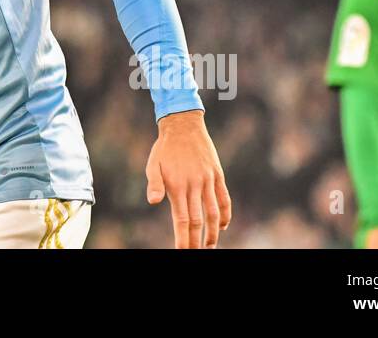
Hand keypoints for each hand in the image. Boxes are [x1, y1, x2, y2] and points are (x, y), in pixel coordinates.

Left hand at [145, 109, 231, 248]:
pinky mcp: (217, 174)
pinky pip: (224, 198)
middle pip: (198, 220)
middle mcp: (194, 185)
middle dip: (196, 240)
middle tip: (195, 253)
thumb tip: (153, 202)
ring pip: (213, 212)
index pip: (182, 219)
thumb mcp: (153, 164)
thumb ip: (154, 184)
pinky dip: (225, 214)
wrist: (184, 124)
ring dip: (212, 232)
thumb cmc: (165, 147)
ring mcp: (207, 180)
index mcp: (177, 185)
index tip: (182, 250)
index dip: (183, 237)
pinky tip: (222, 226)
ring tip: (210, 245)